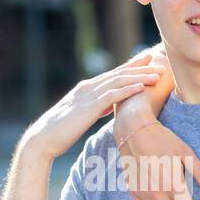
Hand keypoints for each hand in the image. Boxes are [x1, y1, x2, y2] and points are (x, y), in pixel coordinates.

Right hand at [22, 55, 161, 160]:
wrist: (42, 139)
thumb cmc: (60, 131)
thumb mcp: (82, 115)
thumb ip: (95, 108)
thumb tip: (108, 106)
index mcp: (86, 89)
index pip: (112, 74)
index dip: (130, 66)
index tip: (145, 61)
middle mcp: (87, 88)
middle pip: (118, 73)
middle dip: (138, 66)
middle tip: (156, 60)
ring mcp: (88, 96)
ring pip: (118, 82)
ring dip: (139, 77)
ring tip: (157, 75)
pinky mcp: (88, 108)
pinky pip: (111, 96)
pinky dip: (127, 90)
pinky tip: (141, 87)